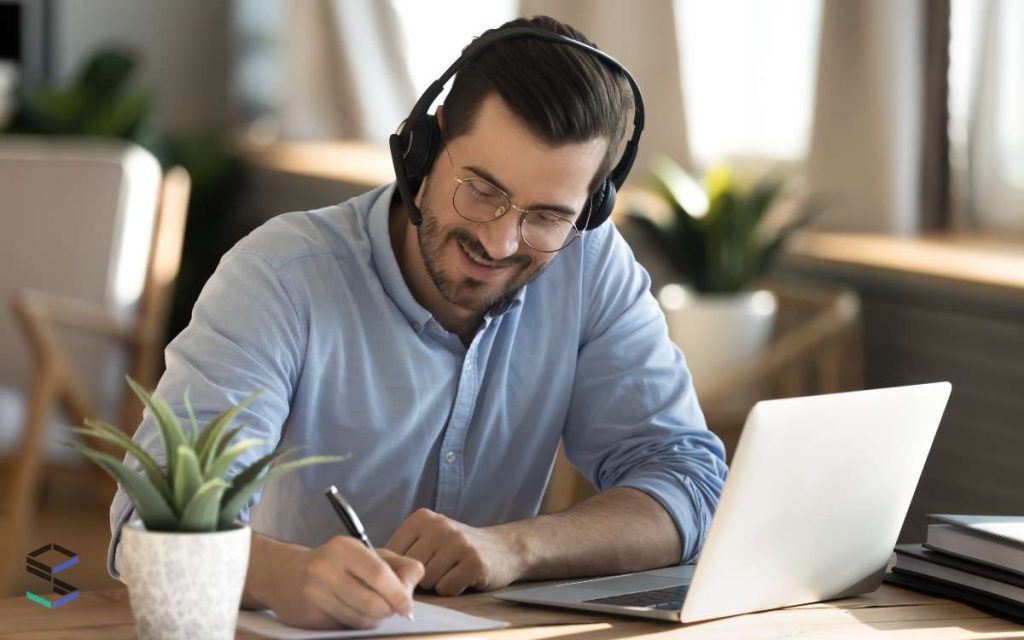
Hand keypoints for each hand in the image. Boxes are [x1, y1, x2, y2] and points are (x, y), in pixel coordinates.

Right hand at [261, 536, 423, 628]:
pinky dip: (354, 625)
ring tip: (371, 610)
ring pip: (360, 620)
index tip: (408, 607)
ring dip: (373, 620)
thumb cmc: (335, 562)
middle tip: (390, 609)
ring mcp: (313, 594)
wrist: (284, 574)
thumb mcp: (365, 553)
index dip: (398, 594)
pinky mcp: (307, 617)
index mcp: (344, 548)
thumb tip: (414, 584)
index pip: (379, 575)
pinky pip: (344, 628)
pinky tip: (350, 613)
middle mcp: (325, 569)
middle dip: (388, 611)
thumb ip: (396, 565)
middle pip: (372, 603)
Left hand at [385, 508, 524, 595]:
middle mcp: (439, 526)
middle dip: (421, 577)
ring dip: (438, 583)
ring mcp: (458, 542)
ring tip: (453, 571)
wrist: (504, 548)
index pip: (392, 554)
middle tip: (441, 568)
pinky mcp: (474, 562)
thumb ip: (404, 548)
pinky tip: (464, 577)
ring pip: (427, 581)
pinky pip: (447, 588)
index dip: (402, 568)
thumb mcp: (429, 536)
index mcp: (422, 518)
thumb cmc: (458, 547)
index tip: (419, 565)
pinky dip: (454, 589)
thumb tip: (374, 569)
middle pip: (409, 570)